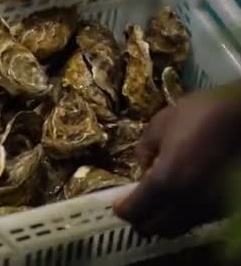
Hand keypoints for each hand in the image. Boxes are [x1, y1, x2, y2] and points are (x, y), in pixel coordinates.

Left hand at [114, 91, 240, 237]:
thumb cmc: (200, 114)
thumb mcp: (160, 125)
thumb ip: (144, 150)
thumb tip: (143, 168)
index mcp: (165, 181)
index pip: (135, 211)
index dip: (122, 210)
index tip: (118, 204)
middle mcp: (185, 201)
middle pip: (154, 228)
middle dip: (139, 220)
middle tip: (135, 207)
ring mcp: (207, 207)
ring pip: (176, 229)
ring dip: (161, 221)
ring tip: (156, 206)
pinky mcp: (224, 206)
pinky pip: (196, 221)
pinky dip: (182, 217)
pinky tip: (181, 201)